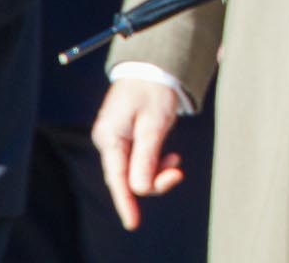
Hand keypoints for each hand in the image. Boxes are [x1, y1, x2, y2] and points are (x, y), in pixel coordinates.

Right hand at [92, 78, 184, 229]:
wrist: (154, 65)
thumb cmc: (154, 89)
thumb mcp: (154, 123)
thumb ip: (147, 157)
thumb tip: (139, 188)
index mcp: (109, 136)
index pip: (117, 177)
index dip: (126, 202)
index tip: (132, 223)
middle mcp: (109, 140)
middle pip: (128, 175)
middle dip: (154, 180)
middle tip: (178, 172)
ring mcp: (117, 138)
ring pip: (136, 169)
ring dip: (157, 170)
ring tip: (176, 159)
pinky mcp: (127, 136)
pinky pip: (140, 159)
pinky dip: (156, 162)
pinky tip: (170, 156)